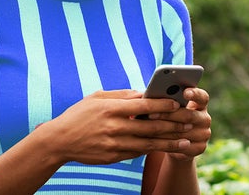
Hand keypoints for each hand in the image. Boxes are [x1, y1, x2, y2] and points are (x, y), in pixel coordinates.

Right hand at [35, 90, 195, 165]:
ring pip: (148, 143)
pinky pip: (138, 153)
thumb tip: (143, 92)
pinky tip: (165, 147)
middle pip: (150, 126)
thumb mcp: (96, 97)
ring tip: (185, 141)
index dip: (162, 104)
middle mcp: (114, 127)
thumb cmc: (79, 115)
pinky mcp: (113, 157)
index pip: (143, 105)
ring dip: (169, 142)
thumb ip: (121, 95)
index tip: (177, 103)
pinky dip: (153, 149)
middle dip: (172, 124)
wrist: (59, 141)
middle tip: (188, 122)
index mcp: (111, 108)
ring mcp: (114, 144)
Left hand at [147, 87, 210, 160]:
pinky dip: (165, 143)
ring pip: (182, 132)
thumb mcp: (169, 108)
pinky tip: (152, 140)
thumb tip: (150, 96)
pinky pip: (180, 146)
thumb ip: (167, 101)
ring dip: (163, 130)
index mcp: (201, 104)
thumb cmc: (169, 117)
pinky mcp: (199, 148)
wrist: (175, 142)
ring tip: (146, 128)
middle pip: (189, 115)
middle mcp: (205, 119)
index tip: (185, 92)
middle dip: (167, 115)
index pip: (202, 97)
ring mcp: (204, 134)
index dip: (194, 94)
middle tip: (150, 114)